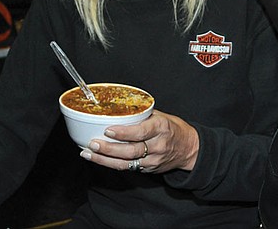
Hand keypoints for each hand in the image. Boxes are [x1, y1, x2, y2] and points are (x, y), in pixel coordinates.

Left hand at [79, 110, 199, 173]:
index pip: (141, 132)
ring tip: (89, 154)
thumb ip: (142, 115)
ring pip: (126, 163)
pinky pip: (128, 168)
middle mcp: (158, 145)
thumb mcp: (161, 116)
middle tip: (92, 144)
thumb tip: (118, 108)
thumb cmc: (173, 128)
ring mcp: (153, 160)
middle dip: (109, 149)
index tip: (108, 130)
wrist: (189, 148)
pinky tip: (100, 159)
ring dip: (105, 159)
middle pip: (131, 150)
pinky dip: (112, 164)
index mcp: (161, 127)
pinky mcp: (149, 169)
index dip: (124, 133)